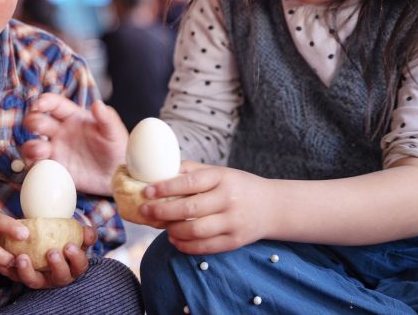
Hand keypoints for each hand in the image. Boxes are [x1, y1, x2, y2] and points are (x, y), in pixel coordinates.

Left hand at [0, 224, 97, 288]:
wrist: (44, 241)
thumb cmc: (63, 240)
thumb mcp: (75, 235)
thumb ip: (84, 234)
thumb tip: (89, 233)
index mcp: (72, 267)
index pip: (79, 266)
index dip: (76, 258)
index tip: (69, 246)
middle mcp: (57, 277)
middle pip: (60, 278)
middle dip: (57, 266)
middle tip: (51, 253)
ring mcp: (40, 279)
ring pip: (34, 281)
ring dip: (27, 271)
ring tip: (22, 258)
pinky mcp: (22, 277)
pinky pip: (14, 276)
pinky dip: (8, 269)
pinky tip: (2, 260)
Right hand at [22, 93, 128, 194]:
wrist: (118, 175)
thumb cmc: (117, 148)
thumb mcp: (115, 132)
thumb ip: (107, 118)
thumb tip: (97, 104)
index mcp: (73, 117)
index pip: (55, 104)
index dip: (45, 101)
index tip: (40, 103)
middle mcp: (60, 132)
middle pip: (37, 121)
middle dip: (33, 121)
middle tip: (37, 126)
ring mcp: (56, 150)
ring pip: (32, 145)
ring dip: (30, 146)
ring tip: (41, 150)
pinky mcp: (55, 168)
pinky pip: (37, 166)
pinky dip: (34, 166)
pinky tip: (41, 167)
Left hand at [141, 161, 272, 254]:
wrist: (272, 207)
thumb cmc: (238, 186)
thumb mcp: (220, 172)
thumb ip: (192, 172)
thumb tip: (159, 172)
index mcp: (223, 178)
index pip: (190, 182)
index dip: (166, 187)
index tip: (146, 191)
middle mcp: (229, 199)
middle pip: (190, 208)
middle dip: (163, 211)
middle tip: (145, 211)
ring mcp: (233, 222)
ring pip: (196, 231)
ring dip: (173, 230)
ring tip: (162, 226)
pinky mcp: (234, 241)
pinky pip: (205, 247)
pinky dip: (186, 246)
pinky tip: (175, 239)